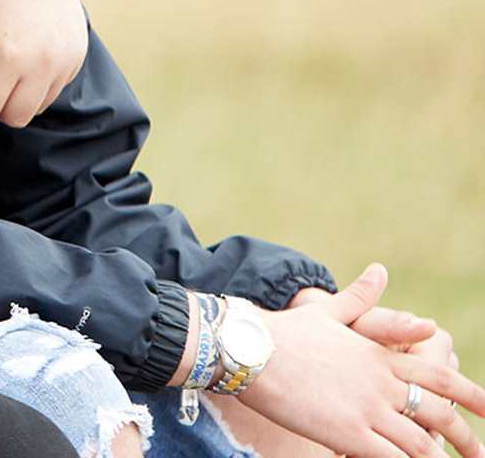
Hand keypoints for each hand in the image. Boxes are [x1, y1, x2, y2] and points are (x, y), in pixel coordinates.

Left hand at [0, 0, 86, 134]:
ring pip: (39, 106)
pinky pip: (58, 87)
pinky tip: (24, 60)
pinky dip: (40, 84)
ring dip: (18, 100)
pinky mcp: (79, 52)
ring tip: (2, 71)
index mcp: (7, 56)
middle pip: (16, 117)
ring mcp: (65, 58)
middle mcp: (42, 62)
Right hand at [245, 264, 484, 457]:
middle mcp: (382, 381)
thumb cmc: (284, 331)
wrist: (249, 348)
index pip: (440, 376)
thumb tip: (380, 271)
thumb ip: (360, 298)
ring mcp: (368, 408)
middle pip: (440, 414)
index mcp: (380, 354)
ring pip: (423, 443)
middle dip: (468, 439)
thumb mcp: (327, 311)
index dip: (471, 395)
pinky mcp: (349, 433)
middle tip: (481, 454)